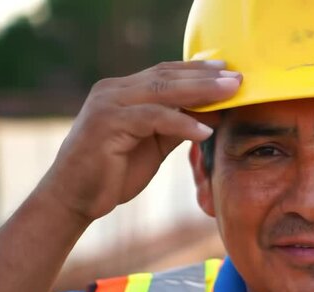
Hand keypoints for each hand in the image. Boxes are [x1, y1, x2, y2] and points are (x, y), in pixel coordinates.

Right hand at [40, 60, 240, 220]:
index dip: (198, 70)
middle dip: (206, 77)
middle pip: (168, 77)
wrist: (74, 199)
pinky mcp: (107, 123)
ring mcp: (108, 104)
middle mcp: (113, 90)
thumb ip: (177, 126)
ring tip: (231, 95)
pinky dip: (181, 122)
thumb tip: (212, 114)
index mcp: (123, 91)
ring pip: (162, 91)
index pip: (166, 73)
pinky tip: (205, 131)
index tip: (229, 71)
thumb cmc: (113, 173)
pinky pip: (152, 118)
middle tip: (238, 79)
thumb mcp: (153, 144)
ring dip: (201, 91)